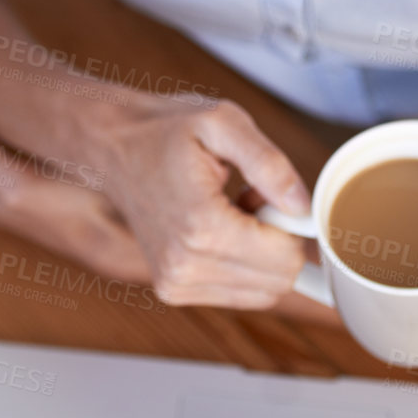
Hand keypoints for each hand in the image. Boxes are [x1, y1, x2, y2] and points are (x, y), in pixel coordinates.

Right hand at [79, 92, 313, 308]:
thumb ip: (270, 164)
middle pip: (278, 282)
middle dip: (278, 241)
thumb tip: (303, 208)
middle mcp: (185, 267)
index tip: (264, 192)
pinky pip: (238, 294)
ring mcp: (176, 284)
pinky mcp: (174, 290)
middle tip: (249, 200)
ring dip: (262, 255)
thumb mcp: (223, 122)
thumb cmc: (167, 130)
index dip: (292, 224)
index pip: (285, 259)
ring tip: (232, 212)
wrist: (114, 146)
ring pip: (262, 293)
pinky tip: (220, 229)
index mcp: (201, 227)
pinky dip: (242, 265)